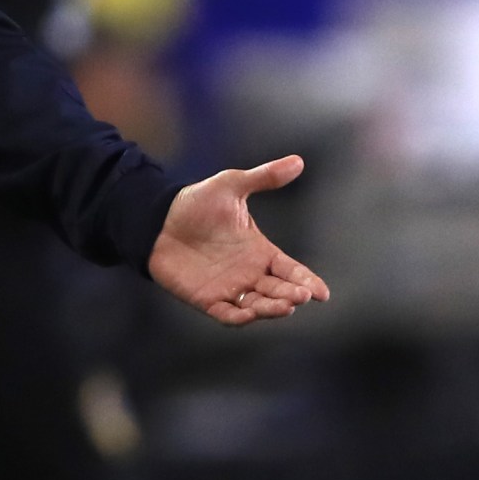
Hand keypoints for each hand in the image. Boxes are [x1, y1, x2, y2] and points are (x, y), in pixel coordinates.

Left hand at [149, 156, 329, 326]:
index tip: (322, 293)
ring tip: (282, 306)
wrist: (156, 219)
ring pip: (257, 306)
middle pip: (279, 291)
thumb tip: (297, 161)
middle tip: (301, 295)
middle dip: (292, 295)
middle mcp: (249, 273)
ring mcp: (229, 288)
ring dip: (271, 309)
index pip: (291, 270)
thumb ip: (263, 177)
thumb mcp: (231, 186)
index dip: (308, 281)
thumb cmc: (195, 204)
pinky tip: (249, 315)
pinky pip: (226, 314)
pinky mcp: (206, 298)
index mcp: (260, 251)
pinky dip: (238, 318)